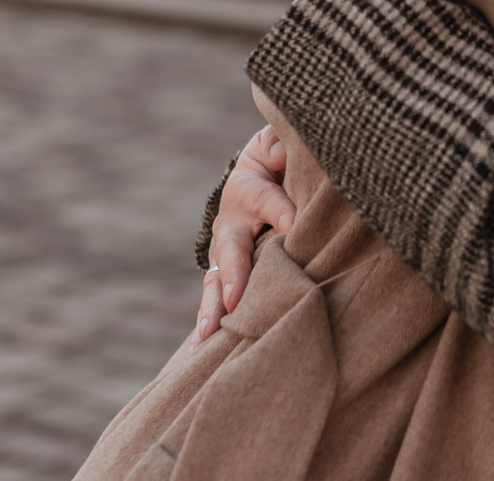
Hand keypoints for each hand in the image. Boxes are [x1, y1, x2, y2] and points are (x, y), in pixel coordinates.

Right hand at [194, 123, 296, 344]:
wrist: (262, 169)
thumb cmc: (281, 157)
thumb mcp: (281, 145)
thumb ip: (282, 146)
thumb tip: (283, 153)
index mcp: (248, 187)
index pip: (265, 200)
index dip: (280, 212)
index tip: (294, 225)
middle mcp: (231, 222)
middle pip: (231, 250)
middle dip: (234, 276)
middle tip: (234, 299)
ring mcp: (227, 250)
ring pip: (217, 280)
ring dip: (213, 308)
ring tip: (206, 335)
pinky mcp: (229, 271)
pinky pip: (217, 296)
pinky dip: (210, 320)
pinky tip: (200, 349)